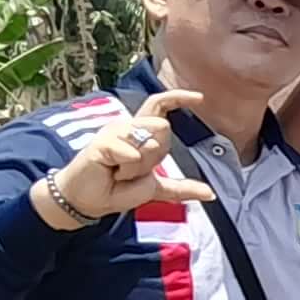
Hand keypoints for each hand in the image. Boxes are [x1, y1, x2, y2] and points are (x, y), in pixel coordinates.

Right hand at [39, 89, 210, 224]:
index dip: (179, 98)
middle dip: (155, 158)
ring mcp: (114, 132)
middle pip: (162, 128)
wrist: (88, 201)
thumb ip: (181, 188)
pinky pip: (131, 154)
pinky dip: (127, 170)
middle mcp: (128, 127)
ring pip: (148, 144)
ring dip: (139, 168)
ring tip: (120, 173)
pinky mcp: (102, 142)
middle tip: (132, 172)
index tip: (200, 98)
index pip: (159, 105)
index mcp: (140, 132)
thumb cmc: (116, 189)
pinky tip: (112, 172)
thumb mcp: (155, 189)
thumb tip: (210, 194)